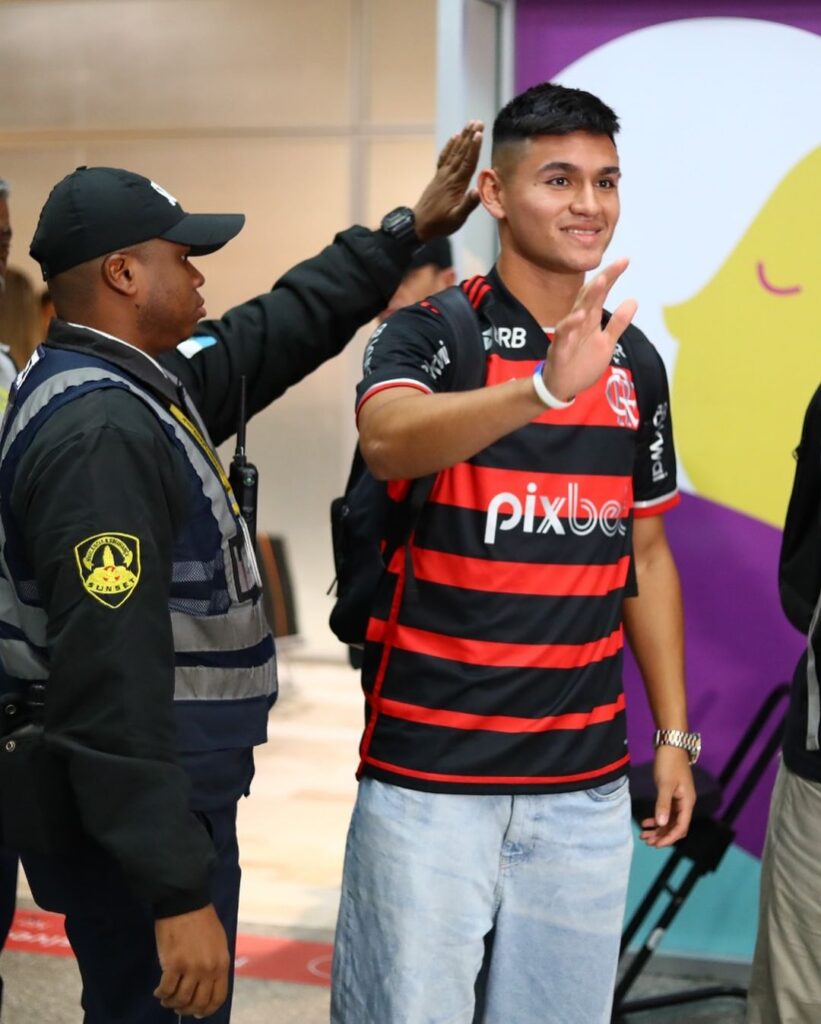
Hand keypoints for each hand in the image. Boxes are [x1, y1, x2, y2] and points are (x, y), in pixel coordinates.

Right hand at [154, 904, 229, 1017]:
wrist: (185, 902)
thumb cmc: (201, 920)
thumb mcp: (217, 943)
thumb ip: (214, 965)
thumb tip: (205, 986)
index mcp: (221, 964)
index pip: (218, 998)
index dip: (206, 1010)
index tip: (197, 1013)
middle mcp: (208, 969)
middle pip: (198, 1003)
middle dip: (187, 1009)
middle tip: (178, 1007)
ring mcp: (191, 967)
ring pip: (181, 1000)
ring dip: (172, 1003)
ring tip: (166, 999)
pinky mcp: (173, 964)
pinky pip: (166, 990)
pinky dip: (161, 994)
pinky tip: (159, 990)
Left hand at [413, 120, 483, 240]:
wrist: (419, 225)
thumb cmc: (440, 224)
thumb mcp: (457, 218)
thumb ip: (468, 205)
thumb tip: (478, 191)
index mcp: (456, 185)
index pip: (467, 163)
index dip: (474, 148)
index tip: (479, 134)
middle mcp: (449, 176)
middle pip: (461, 153)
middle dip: (470, 137)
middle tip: (478, 122)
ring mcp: (442, 175)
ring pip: (454, 152)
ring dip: (462, 138)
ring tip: (469, 124)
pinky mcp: (438, 177)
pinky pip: (444, 158)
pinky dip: (449, 147)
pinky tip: (454, 138)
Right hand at [543, 258, 637, 401]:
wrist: (562, 386)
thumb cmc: (581, 362)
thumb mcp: (606, 342)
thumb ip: (618, 322)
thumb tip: (634, 300)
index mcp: (590, 319)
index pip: (601, 293)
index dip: (612, 276)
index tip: (625, 260)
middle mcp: (579, 322)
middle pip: (591, 296)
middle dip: (604, 279)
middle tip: (618, 263)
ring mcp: (569, 334)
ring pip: (578, 310)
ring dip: (589, 296)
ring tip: (602, 281)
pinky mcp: (560, 349)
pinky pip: (564, 335)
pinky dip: (571, 324)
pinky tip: (580, 315)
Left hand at [639, 745, 695, 848]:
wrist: (670, 745)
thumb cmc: (669, 764)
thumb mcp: (665, 784)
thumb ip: (663, 804)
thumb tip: (661, 824)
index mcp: (687, 803)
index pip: (681, 827)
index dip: (669, 838)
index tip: (656, 845)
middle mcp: (685, 804)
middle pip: (675, 826)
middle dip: (662, 836)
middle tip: (647, 841)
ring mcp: (678, 800)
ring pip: (669, 821)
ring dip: (658, 829)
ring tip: (644, 835)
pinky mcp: (672, 795)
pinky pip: (666, 812)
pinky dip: (657, 819)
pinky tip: (646, 822)